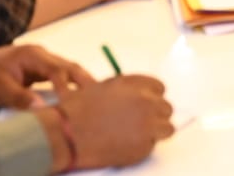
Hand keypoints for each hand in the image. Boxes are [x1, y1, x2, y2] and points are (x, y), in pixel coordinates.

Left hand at [0, 44, 93, 112]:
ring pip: (65, 71)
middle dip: (84, 79)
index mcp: (31, 54)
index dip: (67, 86)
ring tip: (94, 98)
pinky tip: (75, 98)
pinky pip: (57, 77)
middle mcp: (39, 54)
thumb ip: (20, 98)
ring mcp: (39, 62)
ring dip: (78, 83)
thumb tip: (41, 108)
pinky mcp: (36, 72)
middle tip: (101, 94)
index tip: (73, 103)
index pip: (56, 69)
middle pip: (68, 65)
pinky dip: (68, 86)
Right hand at [50, 75, 173, 170]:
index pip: (159, 88)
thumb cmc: (79, 109)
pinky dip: (142, 147)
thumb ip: (127, 89)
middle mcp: (146, 102)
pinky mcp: (143, 147)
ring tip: (137, 136)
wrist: (66, 133)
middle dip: (155, 115)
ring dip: (156, 131)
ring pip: (167, 128)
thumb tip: (143, 96)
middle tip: (139, 123)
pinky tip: (125, 146)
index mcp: (136, 85)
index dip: (151, 97)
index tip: (143, 105)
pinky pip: (152, 146)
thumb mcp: (104, 87)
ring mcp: (147, 125)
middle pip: (166, 108)